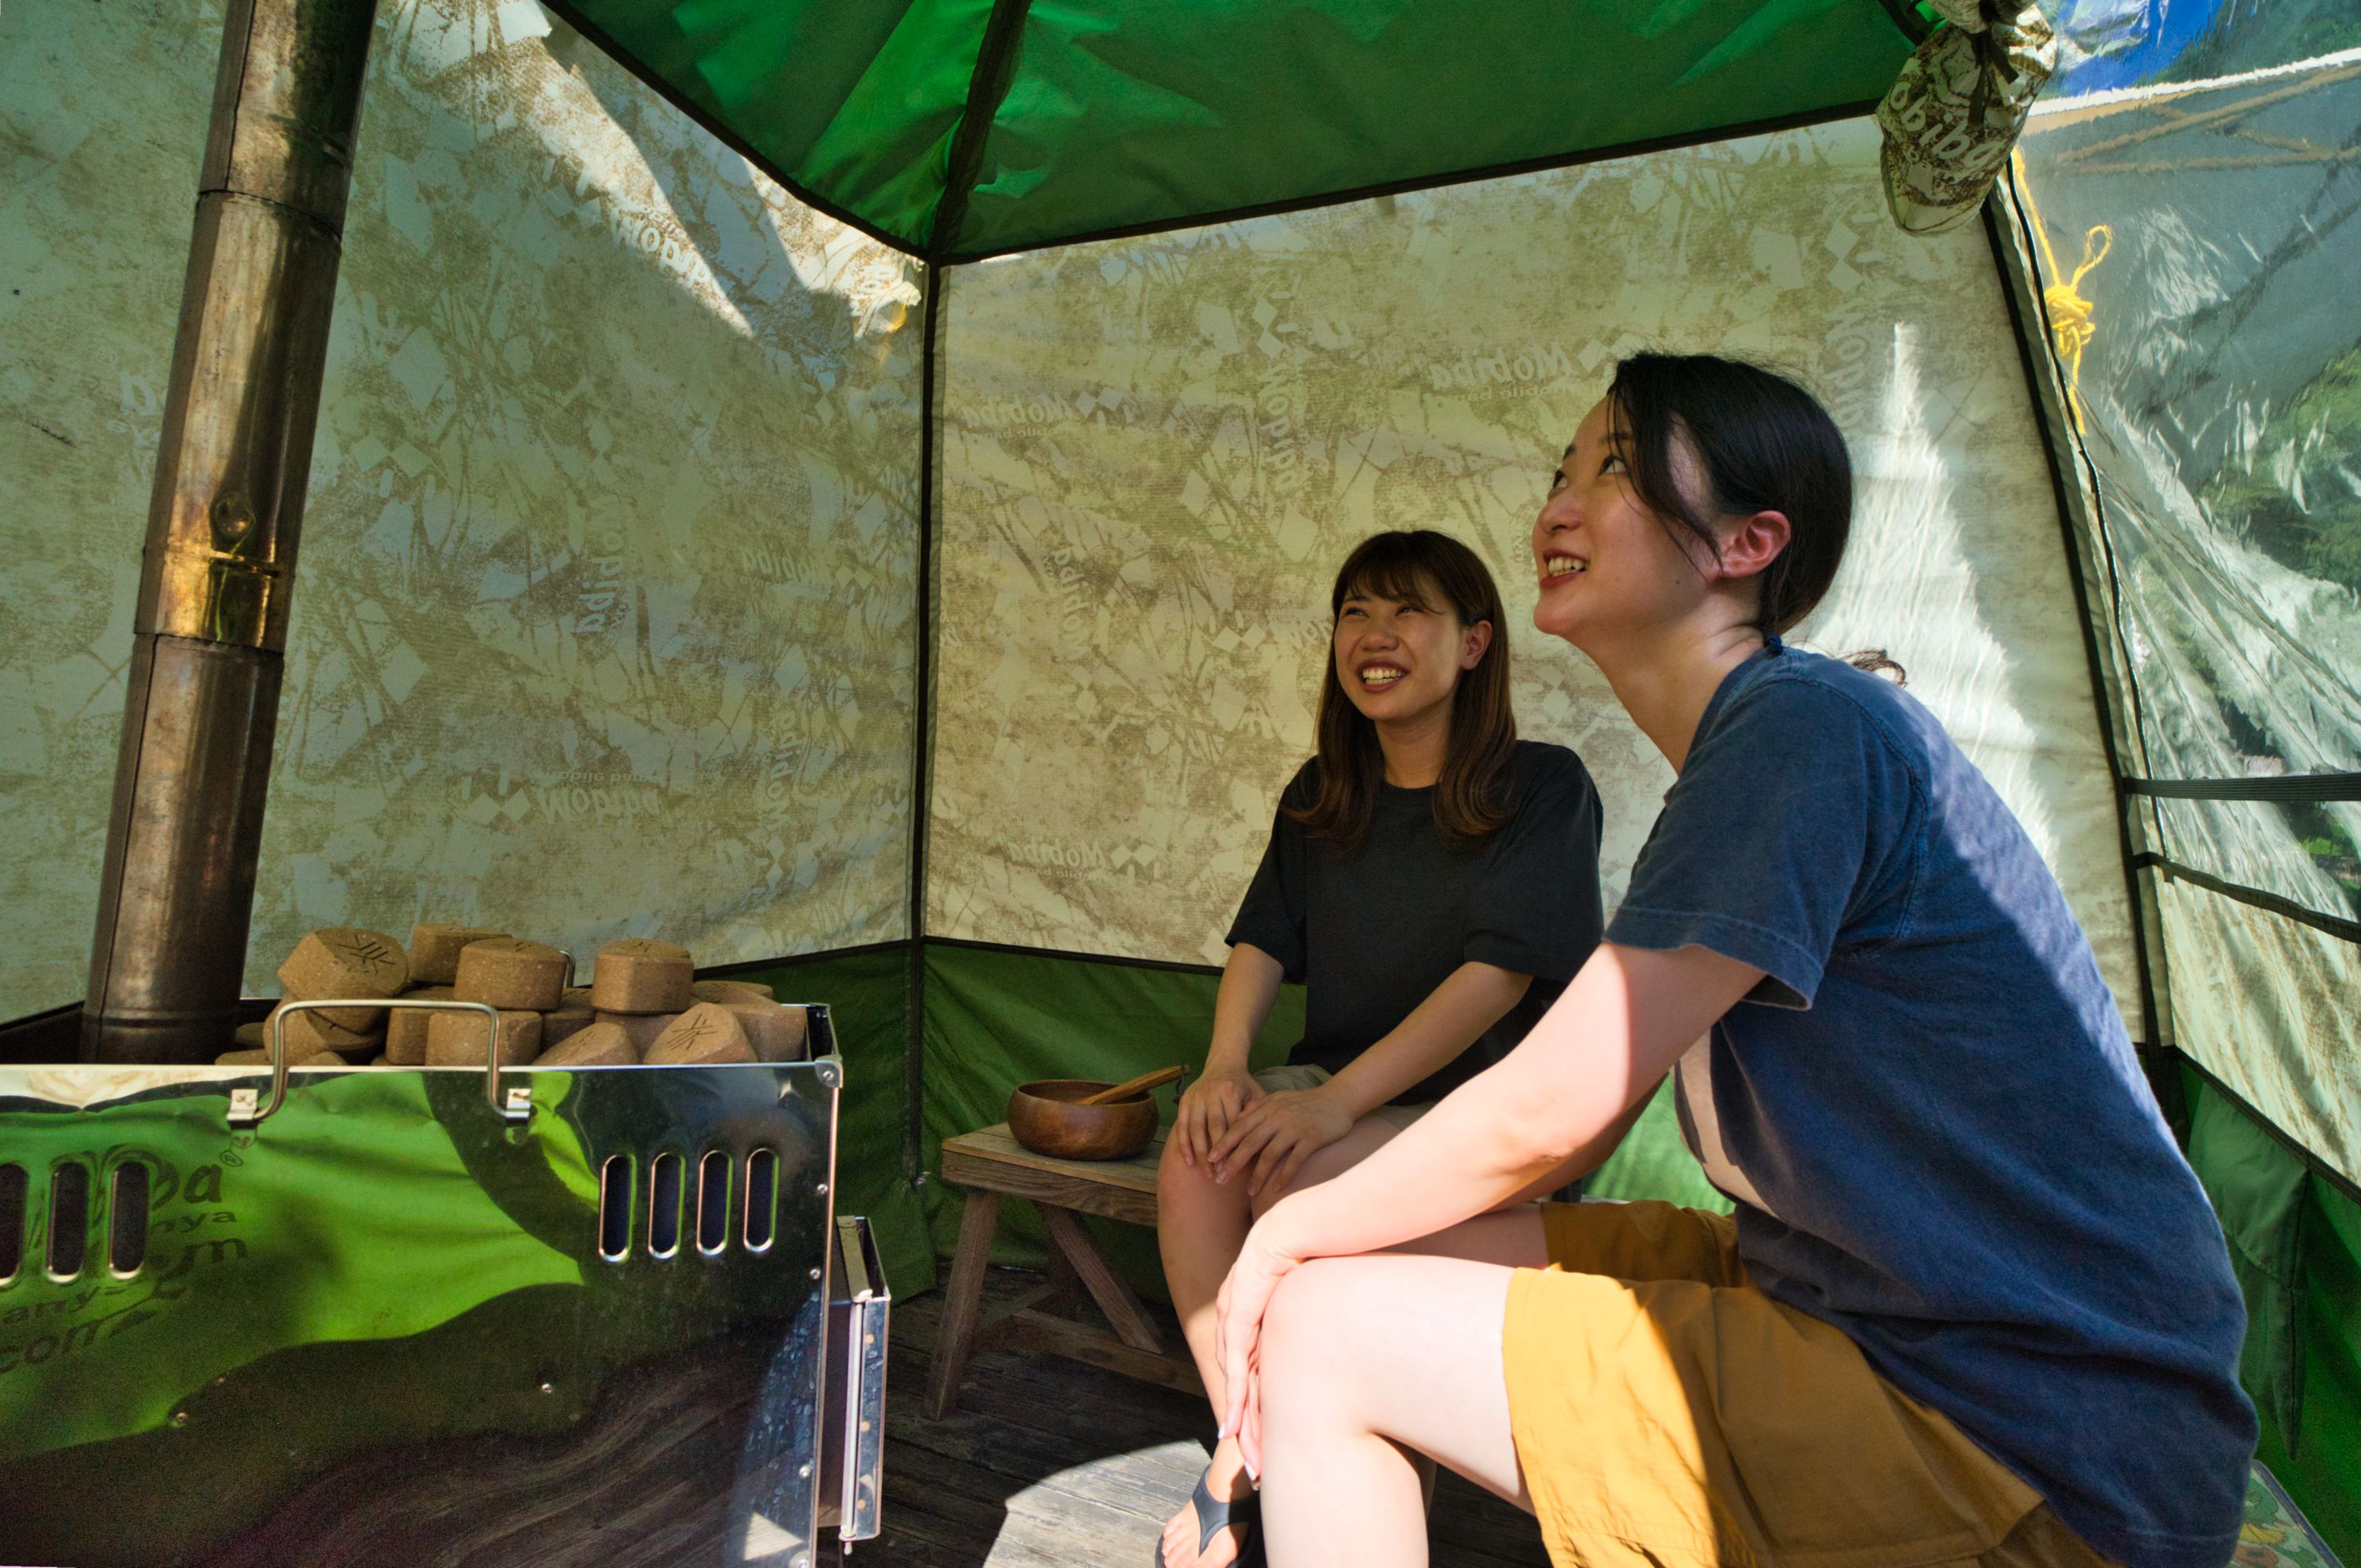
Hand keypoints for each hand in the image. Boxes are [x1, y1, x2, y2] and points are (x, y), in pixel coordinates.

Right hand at [1175, 1064, 1263, 1166]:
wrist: (1224, 1063)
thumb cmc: (1244, 1085)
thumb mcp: (1256, 1094)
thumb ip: (1257, 1114)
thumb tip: (1257, 1141)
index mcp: (1230, 1091)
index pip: (1231, 1124)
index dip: (1232, 1147)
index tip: (1234, 1167)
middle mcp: (1211, 1092)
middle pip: (1212, 1128)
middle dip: (1215, 1154)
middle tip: (1219, 1176)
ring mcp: (1195, 1096)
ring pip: (1195, 1128)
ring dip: (1199, 1153)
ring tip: (1205, 1173)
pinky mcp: (1184, 1100)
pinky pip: (1182, 1125)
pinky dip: (1184, 1144)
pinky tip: (1189, 1161)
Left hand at [1208, 1086, 1353, 1195]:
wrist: (1337, 1099)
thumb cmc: (1305, 1102)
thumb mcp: (1278, 1100)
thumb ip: (1258, 1109)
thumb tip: (1237, 1121)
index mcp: (1267, 1108)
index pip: (1240, 1127)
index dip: (1224, 1144)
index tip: (1210, 1160)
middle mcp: (1278, 1117)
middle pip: (1250, 1143)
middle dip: (1233, 1163)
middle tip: (1220, 1180)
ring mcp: (1294, 1128)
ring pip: (1270, 1155)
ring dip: (1258, 1175)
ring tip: (1249, 1192)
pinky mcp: (1311, 1138)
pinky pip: (1294, 1161)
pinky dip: (1284, 1176)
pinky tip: (1276, 1189)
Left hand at [1216, 1219, 1303, 1480]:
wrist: (1310, 1223)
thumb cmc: (1326, 1252)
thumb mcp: (1318, 1294)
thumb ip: (1320, 1315)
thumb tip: (1346, 1333)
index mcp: (1256, 1307)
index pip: (1253, 1365)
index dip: (1256, 1402)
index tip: (1263, 1435)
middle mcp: (1238, 1311)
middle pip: (1239, 1379)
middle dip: (1246, 1423)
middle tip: (1253, 1462)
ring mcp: (1235, 1311)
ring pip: (1235, 1378)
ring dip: (1240, 1419)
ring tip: (1246, 1455)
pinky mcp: (1239, 1313)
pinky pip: (1236, 1363)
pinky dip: (1234, 1395)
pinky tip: (1234, 1423)